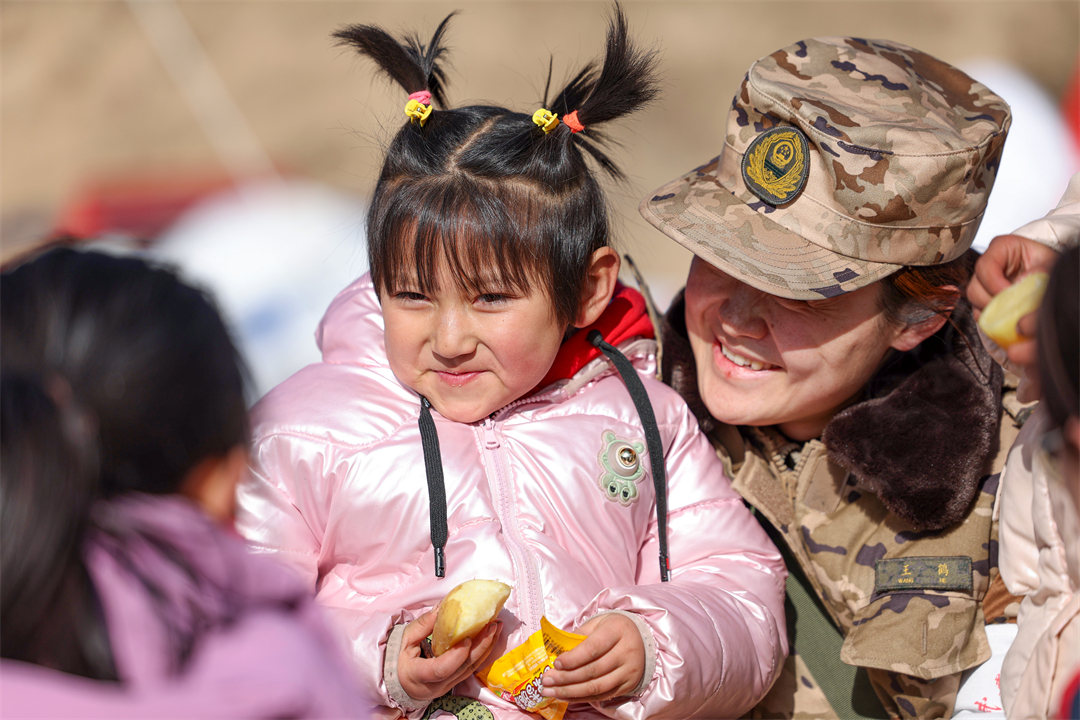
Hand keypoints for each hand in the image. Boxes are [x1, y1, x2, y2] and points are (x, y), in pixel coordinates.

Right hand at [398, 608, 500, 702]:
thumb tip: (442, 607)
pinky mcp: (455, 681)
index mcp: (418, 675)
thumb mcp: (405, 640)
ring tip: (496, 627)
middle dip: (481, 645)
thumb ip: (424, 625)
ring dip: (486, 647)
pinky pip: (472, 668)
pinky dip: (482, 652)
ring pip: (471, 669)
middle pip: (463, 668)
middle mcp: (436, 685)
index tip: (468, 638)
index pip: (441, 670)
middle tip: (492, 625)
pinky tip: (490, 637)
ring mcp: (448, 685)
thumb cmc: (400, 660)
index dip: (457, 655)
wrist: (400, 682)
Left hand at [540, 613, 645, 703]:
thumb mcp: (597, 623)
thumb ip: (578, 635)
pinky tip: (566, 696)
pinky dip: (581, 697)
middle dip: (566, 678)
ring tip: (551, 692)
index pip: (593, 648)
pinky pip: (602, 695)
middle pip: (593, 670)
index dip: (573, 658)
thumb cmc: (612, 629)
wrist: (640, 639)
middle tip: (546, 681)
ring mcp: (629, 671)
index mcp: (617, 631)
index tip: (556, 664)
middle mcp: (626, 652)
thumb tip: (557, 651)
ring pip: (597, 687)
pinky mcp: (628, 686)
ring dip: (571, 692)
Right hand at [968, 234, 1057, 366]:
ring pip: (975, 301)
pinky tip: (1006, 319)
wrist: (1049, 272)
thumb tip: (1021, 287)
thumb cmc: (1047, 262)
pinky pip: (978, 312)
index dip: (994, 284)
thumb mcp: (1048, 263)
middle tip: (1012, 308)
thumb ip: (1038, 272)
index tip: (1011, 295)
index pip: (985, 266)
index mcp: (1001, 248)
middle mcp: (988, 264)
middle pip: (975, 287)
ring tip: (1012, 314)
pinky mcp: (984, 298)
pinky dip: (991, 319)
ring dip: (991, 311)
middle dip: (993, 302)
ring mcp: (983, 282)